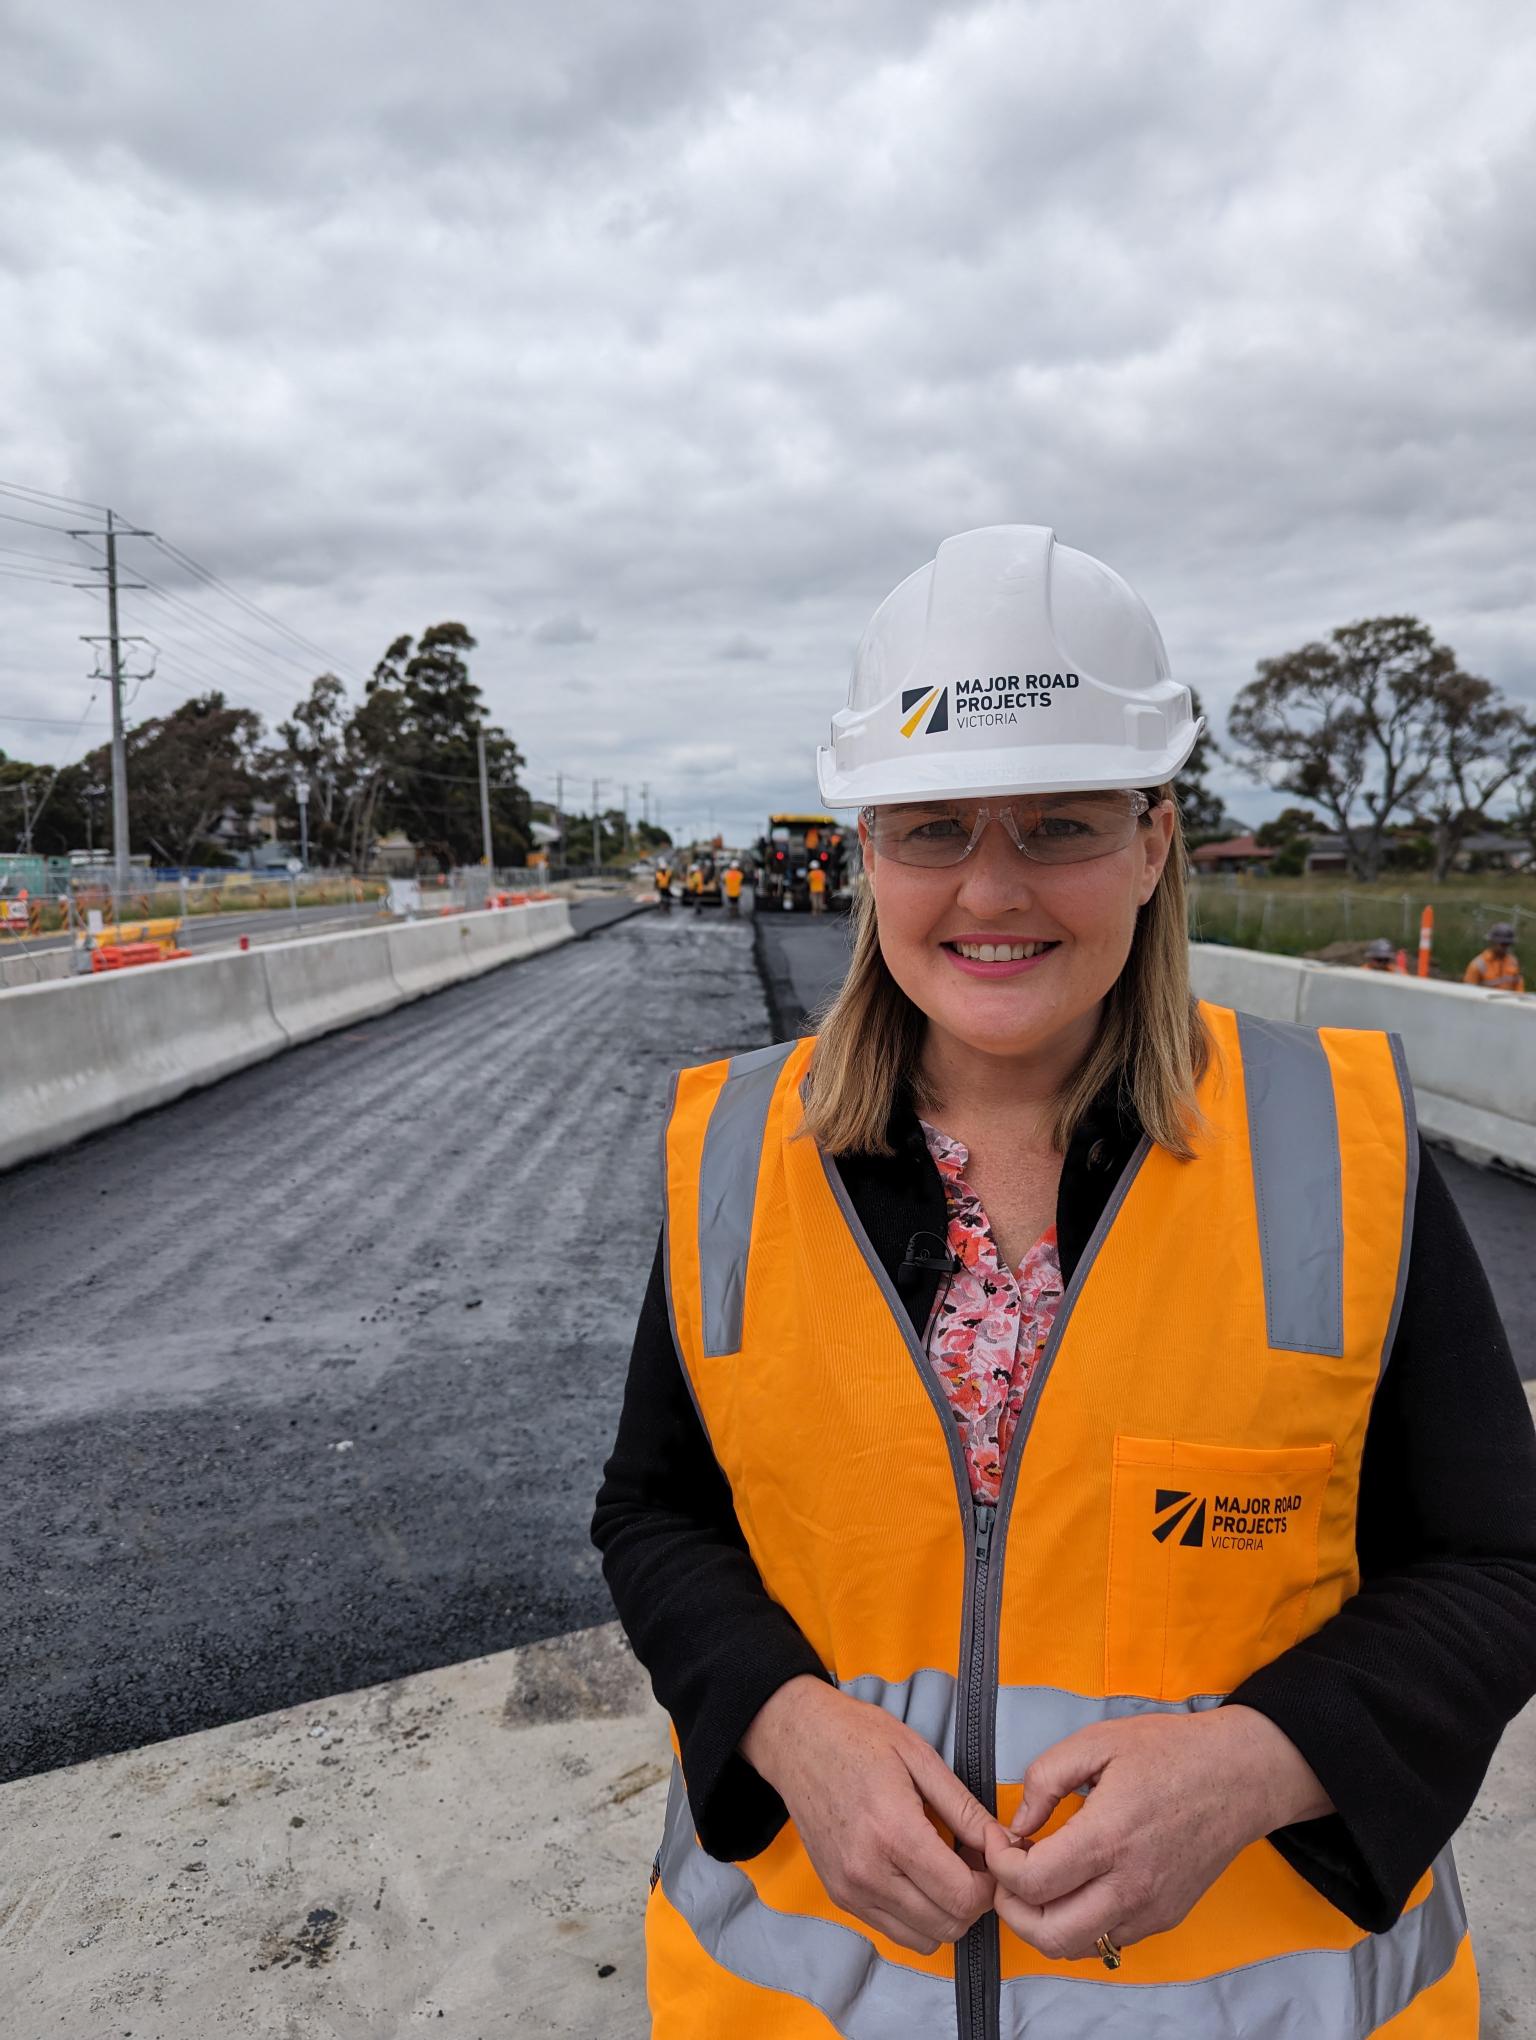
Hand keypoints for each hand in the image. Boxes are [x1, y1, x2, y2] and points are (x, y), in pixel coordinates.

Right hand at [741, 1675, 1003, 1953]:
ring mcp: (850, 1890)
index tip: (992, 1858)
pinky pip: (895, 1931)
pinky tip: (918, 1875)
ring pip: (924, 1939)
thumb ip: (965, 1808)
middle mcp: (868, 1873)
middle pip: (948, 1926)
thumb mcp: (920, 1756)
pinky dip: (918, 1916)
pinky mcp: (840, 1897)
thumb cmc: (857, 1737)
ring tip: (945, 1869)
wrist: (797, 1739)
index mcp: (893, 1833)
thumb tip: (1003, 1843)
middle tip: (974, 1863)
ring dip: (946, 1914)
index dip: (991, 1885)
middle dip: (974, 1901)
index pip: (962, 1897)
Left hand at [984, 1705, 1332, 1961]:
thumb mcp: (1097, 1742)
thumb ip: (1045, 1778)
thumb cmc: (1170, 1752)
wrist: (1239, 1776)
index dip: (999, 1864)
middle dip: (1012, 1909)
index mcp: (1108, 1837)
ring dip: (1042, 1922)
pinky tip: (1075, 1884)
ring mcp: (1150, 1909)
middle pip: (1049, 1935)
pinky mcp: (1165, 1918)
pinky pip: (1108, 1938)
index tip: (999, 1839)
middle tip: (1007, 1873)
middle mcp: (1130, 1886)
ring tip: (1037, 1881)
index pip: (1032, 1883)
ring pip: (1077, 1947)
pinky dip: (1079, 1922)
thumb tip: (1017, 1824)